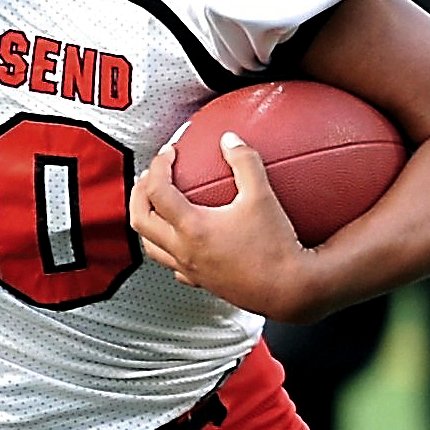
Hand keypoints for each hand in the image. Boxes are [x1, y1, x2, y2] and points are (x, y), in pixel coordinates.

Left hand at [129, 133, 318, 319]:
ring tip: (156, 205)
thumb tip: (230, 139)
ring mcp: (191, 269)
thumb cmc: (277, 246)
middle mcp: (184, 251)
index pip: (157, 191)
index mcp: (192, 228)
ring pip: (151, 246)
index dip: (159, 166)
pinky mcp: (203, 282)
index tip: (169, 152)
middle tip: (151, 175)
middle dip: (139, 193)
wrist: (290, 290)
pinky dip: (169, 249)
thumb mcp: (263, 195)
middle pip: (140, 219)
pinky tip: (182, 241)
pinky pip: (174, 267)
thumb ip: (245, 162)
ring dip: (147, 222)